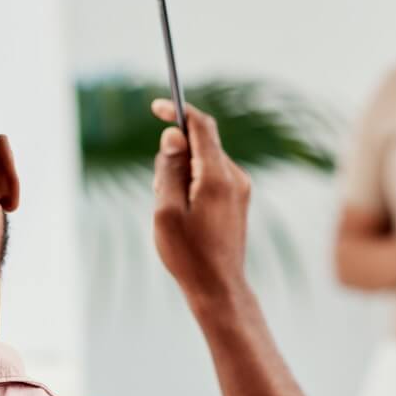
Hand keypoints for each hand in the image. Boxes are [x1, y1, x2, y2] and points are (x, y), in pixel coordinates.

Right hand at [150, 99, 250, 307]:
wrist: (219, 288)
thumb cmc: (189, 255)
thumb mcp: (166, 211)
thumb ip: (169, 170)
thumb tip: (173, 135)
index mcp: (217, 177)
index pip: (201, 126)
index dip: (178, 111)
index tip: (157, 107)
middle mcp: (234, 177)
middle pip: (200, 144)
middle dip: (174, 155)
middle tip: (160, 191)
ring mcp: (239, 189)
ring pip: (204, 162)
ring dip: (182, 173)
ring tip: (172, 211)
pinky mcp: (238, 200)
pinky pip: (211, 177)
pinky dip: (193, 184)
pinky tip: (185, 216)